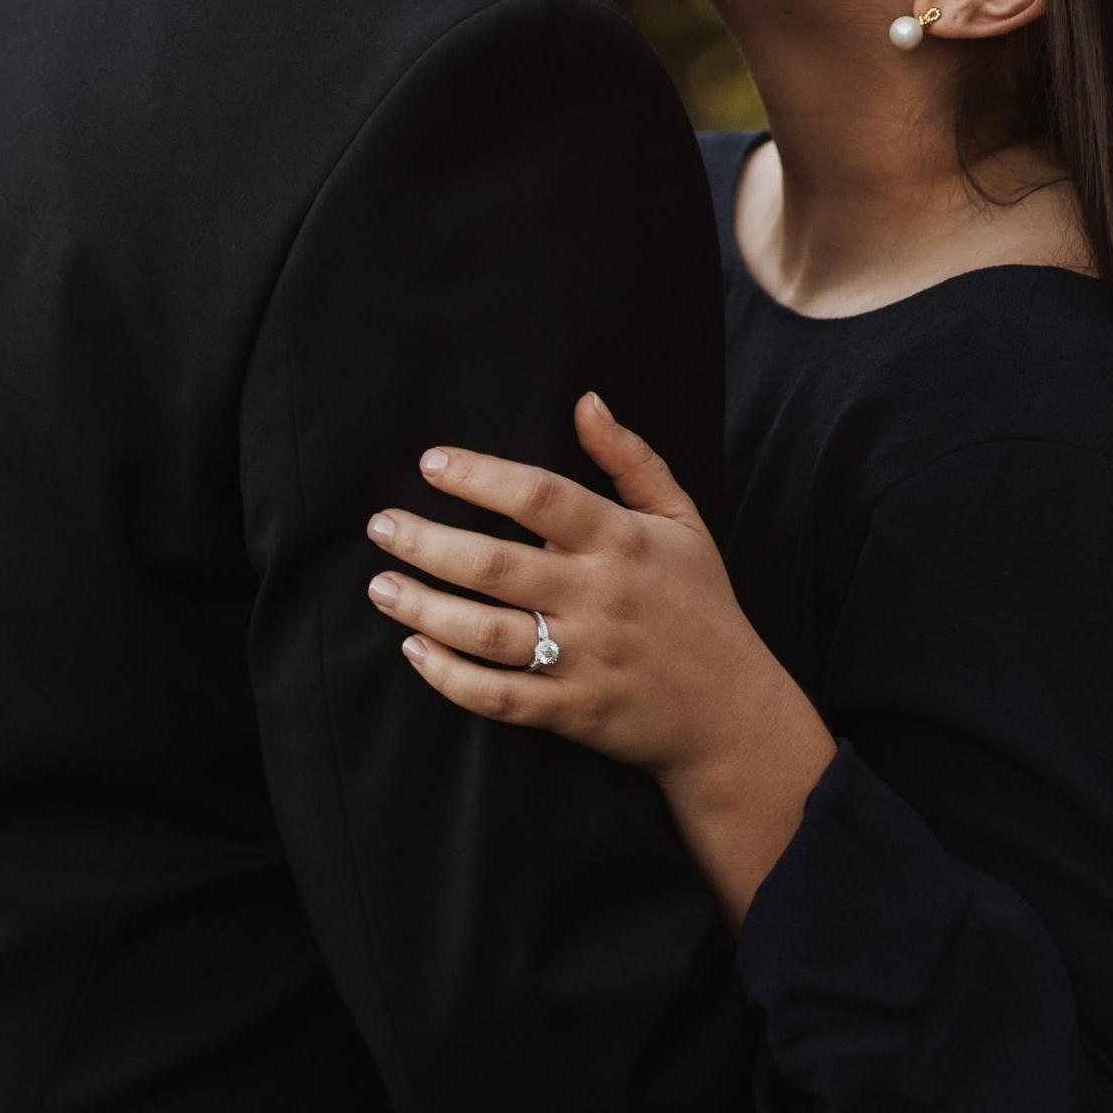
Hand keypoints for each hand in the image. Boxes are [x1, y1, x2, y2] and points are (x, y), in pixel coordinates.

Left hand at [370, 397, 833, 918]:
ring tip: (381, 587)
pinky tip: (415, 651)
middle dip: (427, 542)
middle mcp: (600, 596)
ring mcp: (585, 657)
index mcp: (624, 540)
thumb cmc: (700, 603)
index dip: (481, 476)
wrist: (732, 710)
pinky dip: (449, 677)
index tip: (430, 463)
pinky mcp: (573, 711)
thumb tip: (586, 401)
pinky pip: (498, 696)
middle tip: (380, 525)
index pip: (541, 496)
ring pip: (487, 633)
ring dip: (424, 608)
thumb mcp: (682, 521)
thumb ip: (632, 459)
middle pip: (496, 564)